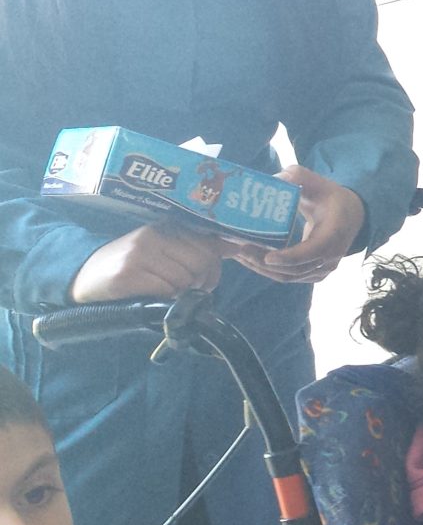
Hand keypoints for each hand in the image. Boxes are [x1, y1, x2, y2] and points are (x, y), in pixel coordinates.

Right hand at [69, 223, 227, 303]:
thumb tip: (236, 246)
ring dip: (179, 293)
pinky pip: (165, 291)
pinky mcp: (127, 275)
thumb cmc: (131, 264)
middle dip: (200, 283)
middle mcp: (154, 235)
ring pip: (184, 279)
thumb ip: (197, 247)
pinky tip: (151, 295)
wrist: (83, 275)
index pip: (210, 246)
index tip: (206, 280)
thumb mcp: (163, 249)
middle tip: (186, 291)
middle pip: (202, 263)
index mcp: (167, 226)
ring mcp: (139, 254)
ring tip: (164, 291)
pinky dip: (163, 299)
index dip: (214, 268)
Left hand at [230, 166, 364, 283]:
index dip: (289, 257)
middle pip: (295, 269)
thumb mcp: (318, 183)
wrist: (351, 215)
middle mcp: (331, 257)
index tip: (267, 256)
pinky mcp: (314, 274)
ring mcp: (323, 269)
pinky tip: (249, 260)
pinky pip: (289, 277)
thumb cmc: (331, 198)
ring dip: (262, 268)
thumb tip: (273, 179)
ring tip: (238, 254)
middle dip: (265, 262)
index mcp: (334, 233)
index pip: (312, 252)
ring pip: (289, 277)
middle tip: (240, 249)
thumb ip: (298, 176)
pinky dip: (268, 271)